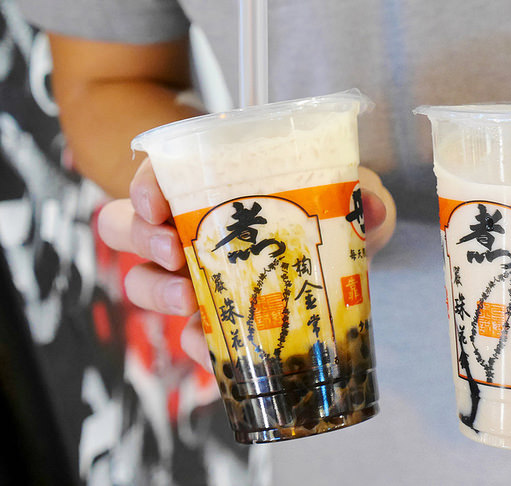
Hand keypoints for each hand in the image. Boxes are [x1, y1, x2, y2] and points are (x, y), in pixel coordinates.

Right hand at [97, 159, 396, 368]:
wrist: (341, 259)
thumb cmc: (330, 217)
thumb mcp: (349, 200)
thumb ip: (363, 196)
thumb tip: (370, 207)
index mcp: (214, 187)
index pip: (158, 177)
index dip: (145, 186)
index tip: (156, 202)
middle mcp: (190, 228)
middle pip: (128, 227)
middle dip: (141, 239)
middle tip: (174, 249)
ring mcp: (194, 276)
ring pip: (143, 281)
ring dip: (157, 290)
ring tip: (188, 300)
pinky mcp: (211, 318)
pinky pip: (185, 334)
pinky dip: (194, 342)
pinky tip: (212, 345)